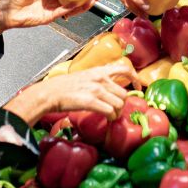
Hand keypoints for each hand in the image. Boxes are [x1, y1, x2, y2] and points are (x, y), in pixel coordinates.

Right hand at [3, 60, 135, 123]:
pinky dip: (111, 117)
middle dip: (123, 105)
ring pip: (119, 104)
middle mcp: (100, 78)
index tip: (138, 87)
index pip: (124, 69)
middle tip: (117, 111)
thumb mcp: (83, 77)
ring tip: (111, 116)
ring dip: (117, 113)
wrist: (49, 93)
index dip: (135, 78)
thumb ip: (97, 80)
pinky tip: (107, 119)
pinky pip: (110, 111)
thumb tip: (107, 89)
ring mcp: (96, 89)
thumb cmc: (63, 87)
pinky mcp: (91, 101)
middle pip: (124, 93)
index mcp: (99, 71)